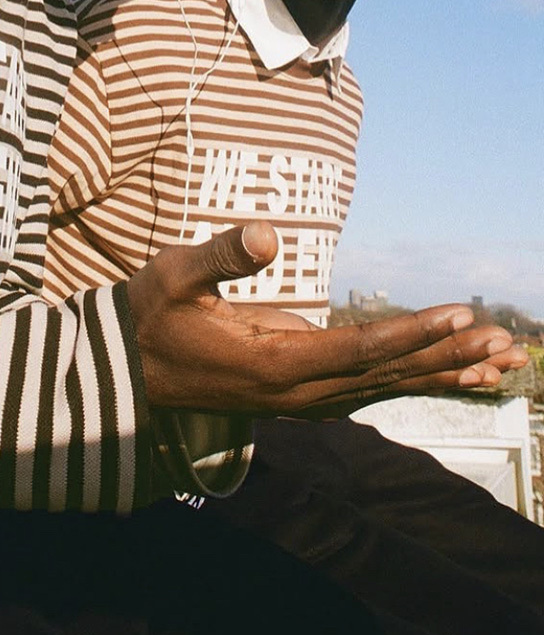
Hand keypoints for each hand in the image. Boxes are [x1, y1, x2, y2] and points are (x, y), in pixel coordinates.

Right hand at [126, 220, 527, 416]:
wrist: (129, 371)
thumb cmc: (152, 316)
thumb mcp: (174, 276)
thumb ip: (222, 255)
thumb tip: (267, 234)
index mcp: (270, 364)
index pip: (354, 350)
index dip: (409, 334)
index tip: (457, 317)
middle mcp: (296, 393)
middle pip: (384, 375)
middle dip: (447, 358)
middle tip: (505, 344)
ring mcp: (301, 400)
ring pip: (384, 388)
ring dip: (443, 375)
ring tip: (501, 363)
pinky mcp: (303, 394)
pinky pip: (370, 390)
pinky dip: (414, 381)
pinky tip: (453, 378)